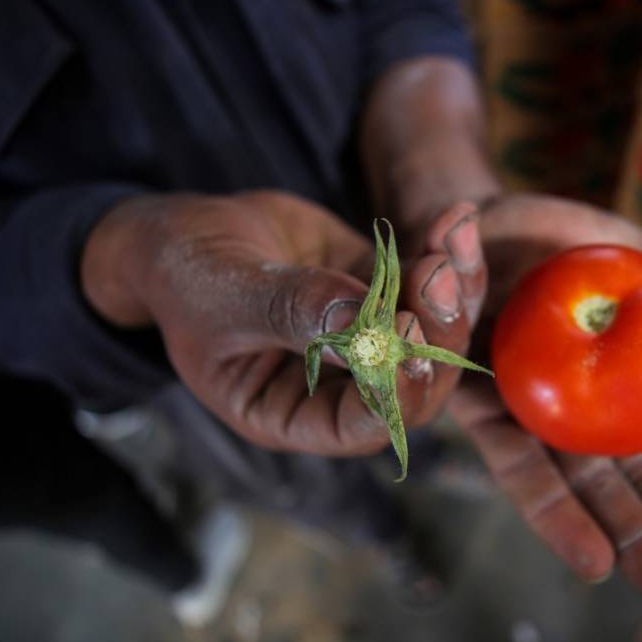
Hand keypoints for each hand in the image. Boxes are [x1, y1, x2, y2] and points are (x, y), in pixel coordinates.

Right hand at [81, 190, 485, 455]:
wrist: (186, 233)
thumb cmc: (185, 276)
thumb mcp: (223, 296)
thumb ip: (292, 311)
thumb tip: (365, 329)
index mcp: (291, 413)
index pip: (358, 425)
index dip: (393, 391)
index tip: (409, 337)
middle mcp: (339, 386)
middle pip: (412, 380)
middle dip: (435, 331)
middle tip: (440, 277)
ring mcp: (367, 339)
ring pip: (431, 331)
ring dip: (452, 288)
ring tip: (453, 238)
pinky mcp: (381, 294)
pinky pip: (423, 284)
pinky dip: (444, 253)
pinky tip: (456, 217)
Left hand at [447, 194, 641, 622]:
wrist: (460, 222)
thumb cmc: (547, 237)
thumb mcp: (623, 246)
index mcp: (631, 379)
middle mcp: (590, 414)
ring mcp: (541, 423)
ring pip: (596, 498)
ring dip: (641, 550)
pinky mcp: (487, 421)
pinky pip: (522, 475)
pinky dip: (558, 517)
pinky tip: (597, 563)